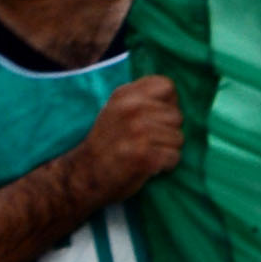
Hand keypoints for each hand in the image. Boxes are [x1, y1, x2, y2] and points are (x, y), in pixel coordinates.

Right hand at [65, 78, 180, 204]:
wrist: (82, 176)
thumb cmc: (108, 144)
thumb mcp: (118, 111)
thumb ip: (144, 100)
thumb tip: (175, 99)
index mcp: (124, 95)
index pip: (167, 86)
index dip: (166, 104)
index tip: (152, 118)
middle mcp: (131, 108)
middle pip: (177, 116)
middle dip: (167, 131)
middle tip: (142, 142)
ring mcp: (137, 130)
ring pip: (178, 138)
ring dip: (166, 150)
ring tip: (143, 153)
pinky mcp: (143, 154)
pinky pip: (174, 157)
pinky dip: (164, 166)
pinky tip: (146, 165)